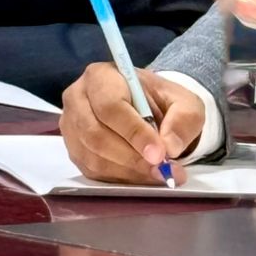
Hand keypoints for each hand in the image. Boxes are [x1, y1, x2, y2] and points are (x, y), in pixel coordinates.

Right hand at [59, 63, 204, 184]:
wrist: (148, 109)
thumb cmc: (161, 102)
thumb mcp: (183, 102)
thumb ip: (183, 119)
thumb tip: (169, 146)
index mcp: (101, 76)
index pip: (110, 105)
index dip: (134, 132)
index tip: (160, 153)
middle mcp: (78, 97)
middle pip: (95, 134)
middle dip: (132, 158)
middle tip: (163, 170)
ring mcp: (71, 124)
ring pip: (93, 156)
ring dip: (129, 171)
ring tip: (158, 174)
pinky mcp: (74, 148)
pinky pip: (92, 171)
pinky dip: (120, 178)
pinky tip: (141, 174)